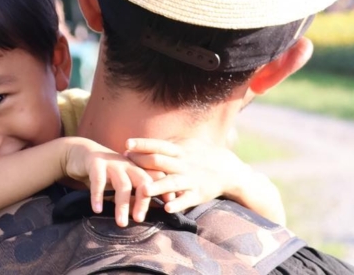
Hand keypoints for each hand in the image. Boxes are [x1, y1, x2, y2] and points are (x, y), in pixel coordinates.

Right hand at [60, 137, 154, 226]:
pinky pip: (98, 181)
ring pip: (122, 184)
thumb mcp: (121, 182)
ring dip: (122, 205)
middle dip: (143, 201)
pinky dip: (98, 196)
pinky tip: (97, 209)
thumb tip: (143, 215)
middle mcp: (127, 164)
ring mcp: (112, 163)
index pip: (154, 179)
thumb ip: (132, 195)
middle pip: (141, 182)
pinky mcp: (95, 163)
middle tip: (140, 220)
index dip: (163, 191)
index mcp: (137, 168)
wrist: (81, 153)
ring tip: (121, 223)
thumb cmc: (105, 172)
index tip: (169, 207)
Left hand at [124, 138, 252, 214]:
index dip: (143, 144)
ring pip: (172, 182)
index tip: (126, 144)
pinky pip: (186, 199)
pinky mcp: (198, 194)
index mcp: (179, 150)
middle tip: (125, 164)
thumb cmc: (199, 155)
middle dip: (142, 162)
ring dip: (157, 186)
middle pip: (160, 161)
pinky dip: (178, 204)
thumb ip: (164, 146)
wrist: (227, 169)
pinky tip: (167, 208)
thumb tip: (139, 145)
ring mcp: (191, 179)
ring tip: (143, 191)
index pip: (158, 145)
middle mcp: (184, 163)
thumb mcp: (185, 145)